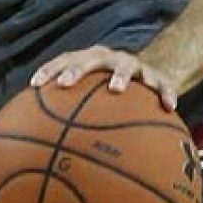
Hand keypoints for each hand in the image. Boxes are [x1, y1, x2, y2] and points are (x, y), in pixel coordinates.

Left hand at [30, 45, 179, 111]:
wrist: (147, 77)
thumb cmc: (109, 96)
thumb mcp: (90, 101)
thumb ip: (69, 115)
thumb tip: (41, 144)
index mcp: (89, 60)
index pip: (65, 60)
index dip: (48, 70)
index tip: (34, 85)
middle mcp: (109, 59)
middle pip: (91, 58)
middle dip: (77, 69)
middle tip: (65, 84)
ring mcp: (133, 65)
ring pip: (126, 65)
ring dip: (120, 75)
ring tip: (116, 89)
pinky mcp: (157, 76)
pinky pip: (163, 85)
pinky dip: (166, 93)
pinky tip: (169, 108)